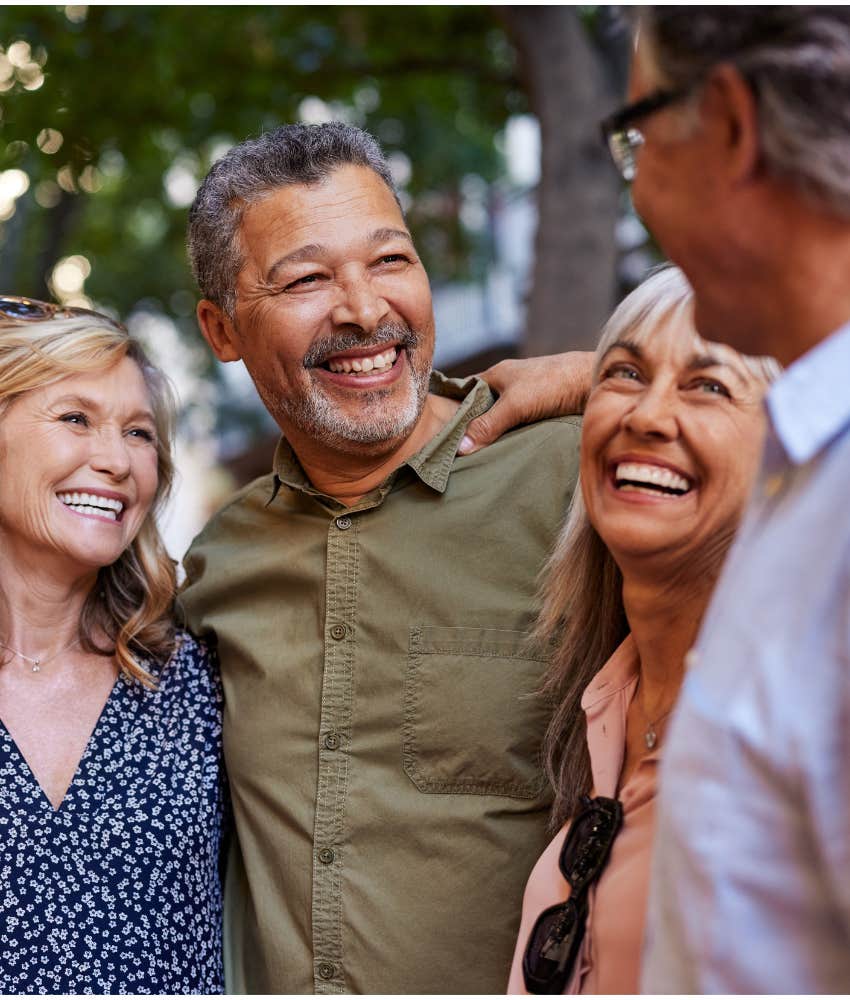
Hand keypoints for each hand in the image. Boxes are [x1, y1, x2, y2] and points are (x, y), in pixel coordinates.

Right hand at [458, 352, 593, 454]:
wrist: (595, 381)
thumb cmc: (553, 383)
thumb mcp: (515, 405)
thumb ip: (488, 425)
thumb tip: (460, 448)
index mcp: (497, 375)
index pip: (465, 392)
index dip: (453, 410)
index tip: (441, 435)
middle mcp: (509, 385)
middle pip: (482, 408)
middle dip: (472, 428)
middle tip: (458, 454)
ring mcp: (526, 398)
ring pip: (502, 419)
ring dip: (495, 436)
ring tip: (479, 459)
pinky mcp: (542, 411)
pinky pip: (519, 426)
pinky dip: (512, 438)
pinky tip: (507, 453)